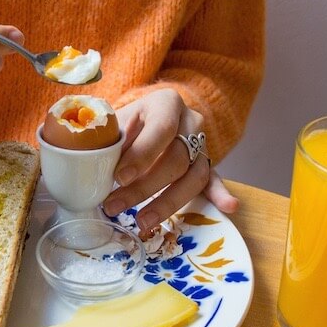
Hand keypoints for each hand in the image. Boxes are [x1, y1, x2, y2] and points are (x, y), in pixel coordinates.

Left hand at [102, 89, 238, 233]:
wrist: (149, 117)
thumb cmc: (127, 122)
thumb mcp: (116, 120)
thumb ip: (110, 136)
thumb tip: (98, 157)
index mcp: (167, 104)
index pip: (161, 128)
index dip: (142, 154)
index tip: (120, 177)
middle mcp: (191, 122)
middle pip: (177, 158)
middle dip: (145, 187)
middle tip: (115, 205)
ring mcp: (202, 145)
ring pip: (194, 176)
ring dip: (168, 203)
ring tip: (143, 223)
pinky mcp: (207, 166)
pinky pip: (214, 181)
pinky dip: (220, 195)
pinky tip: (229, 207)